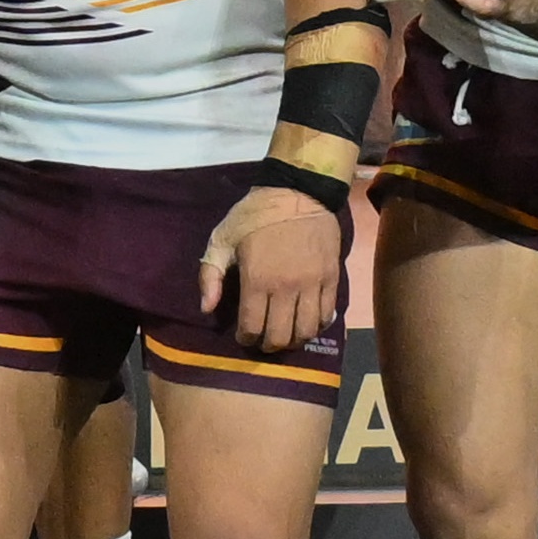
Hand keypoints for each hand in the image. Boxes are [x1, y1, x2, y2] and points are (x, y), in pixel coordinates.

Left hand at [197, 186, 341, 351]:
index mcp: (257, 279)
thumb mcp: (221, 239)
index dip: (246, 338)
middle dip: (269, 345)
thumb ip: (210, 275)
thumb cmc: (254, 216)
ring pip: (307, 330)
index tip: (243, 337)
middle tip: (263, 342)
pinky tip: (305, 323)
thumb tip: (205, 309)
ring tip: (284, 336)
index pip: (253, 326)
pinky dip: (316, 326)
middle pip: (281, 335)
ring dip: (294, 340)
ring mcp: (313, 285)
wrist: (297, 193)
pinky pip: (327, 315)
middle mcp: (287, 287)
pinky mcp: (332, 279)